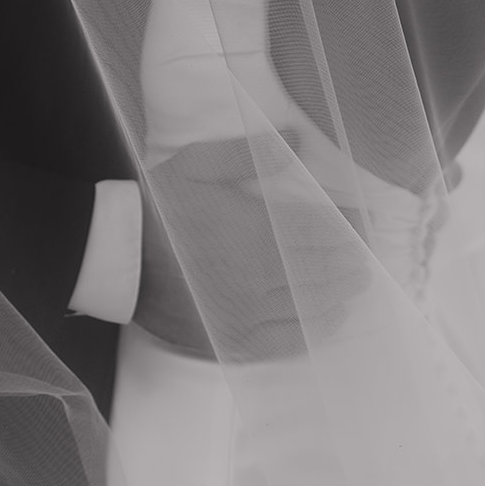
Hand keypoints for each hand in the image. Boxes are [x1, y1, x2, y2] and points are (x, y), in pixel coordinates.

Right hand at [132, 137, 368, 361]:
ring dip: (336, 298)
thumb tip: (294, 140)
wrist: (116, 261)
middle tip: (368, 255)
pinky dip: (308, 334)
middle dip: (349, 263)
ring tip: (354, 289)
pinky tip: (321, 324)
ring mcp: (244, 318)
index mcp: (254, 235)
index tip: (363, 218)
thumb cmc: (156, 208)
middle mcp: (256, 281)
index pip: (318, 232)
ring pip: (307, 311)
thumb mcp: (196, 164)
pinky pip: (281, 345)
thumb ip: (248, 152)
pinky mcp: (228, 342)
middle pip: (320, 273)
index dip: (347, 225)